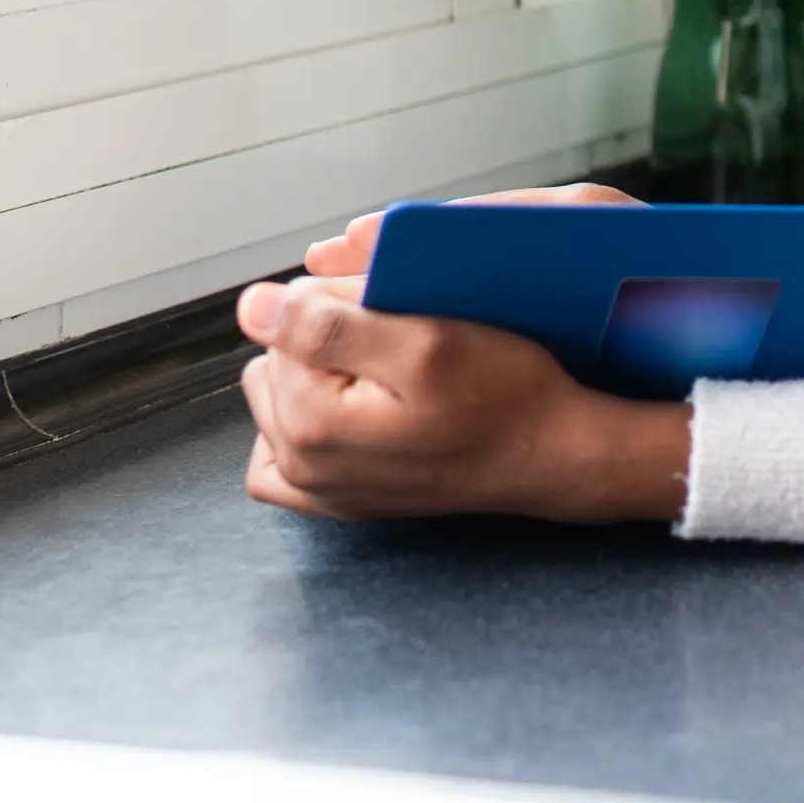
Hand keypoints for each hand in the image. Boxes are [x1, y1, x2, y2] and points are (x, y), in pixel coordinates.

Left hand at [240, 183, 680, 523]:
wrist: (552, 454)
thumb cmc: (504, 396)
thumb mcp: (424, 340)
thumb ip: (327, 324)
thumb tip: (251, 306)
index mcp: (309, 424)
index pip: (284, 322)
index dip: (340, 303)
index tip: (396, 317)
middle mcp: (301, 466)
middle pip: (276, 360)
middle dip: (325, 338)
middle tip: (399, 343)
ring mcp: (317, 490)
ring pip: (277, 397)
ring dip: (317, 374)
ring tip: (382, 374)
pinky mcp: (338, 500)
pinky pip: (281, 458)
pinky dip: (300, 424)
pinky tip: (344, 408)